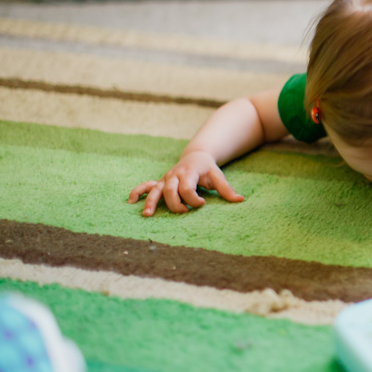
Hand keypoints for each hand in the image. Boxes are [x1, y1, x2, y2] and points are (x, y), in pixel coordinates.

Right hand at [128, 151, 243, 216]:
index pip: (187, 188)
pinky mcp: (161, 182)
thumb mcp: (218, 176)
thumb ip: (227, 189)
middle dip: (176, 204)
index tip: (203, 204)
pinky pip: (146, 186)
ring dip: (151, 202)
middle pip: (170, 191)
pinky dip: (138, 192)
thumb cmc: (208, 169)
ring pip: (155, 190)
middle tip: (185, 212)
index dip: (194, 200)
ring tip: (148, 215)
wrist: (197, 155)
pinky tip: (131, 202)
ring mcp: (166, 179)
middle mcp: (175, 175)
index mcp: (189, 173)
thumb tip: (241, 200)